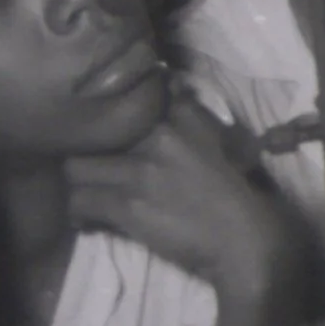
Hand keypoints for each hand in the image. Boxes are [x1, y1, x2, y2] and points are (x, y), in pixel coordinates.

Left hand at [66, 95, 297, 302]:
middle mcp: (157, 135)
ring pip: (78, 168)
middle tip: (90, 171)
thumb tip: (171, 83)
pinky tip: (87, 221)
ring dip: (80, 183)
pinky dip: (80, 213)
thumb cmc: (243, 196)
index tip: (107, 136)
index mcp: (182, 117)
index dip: (110, 118)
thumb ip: (192, 115)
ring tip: (86, 196)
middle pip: (94, 133)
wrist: (247, 242)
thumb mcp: (222, 143)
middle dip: (87, 153)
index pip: (128, 102)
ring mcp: (140, 171)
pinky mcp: (128, 206)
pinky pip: (82, 201)